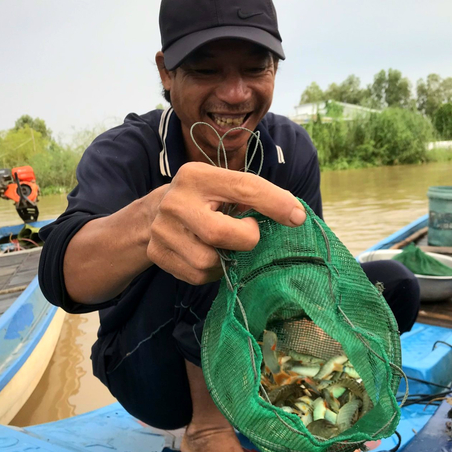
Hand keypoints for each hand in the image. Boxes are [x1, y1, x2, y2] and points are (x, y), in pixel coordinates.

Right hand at [146, 162, 306, 284]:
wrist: (155, 214)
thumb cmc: (204, 199)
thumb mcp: (225, 187)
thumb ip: (256, 195)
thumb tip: (295, 216)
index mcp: (196, 176)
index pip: (243, 187)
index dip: (274, 203)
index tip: (296, 217)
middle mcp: (174, 201)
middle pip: (219, 233)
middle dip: (244, 239)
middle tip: (248, 233)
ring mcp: (162, 230)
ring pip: (208, 261)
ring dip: (226, 259)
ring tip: (224, 245)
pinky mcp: (157, 253)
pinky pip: (197, 275)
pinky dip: (212, 271)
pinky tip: (209, 254)